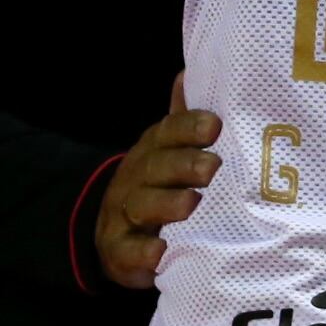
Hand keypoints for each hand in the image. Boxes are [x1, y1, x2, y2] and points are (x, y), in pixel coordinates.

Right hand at [96, 105, 221, 290]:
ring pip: (142, 206)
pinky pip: (128, 251)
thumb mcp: (168, 152)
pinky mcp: (119, 251)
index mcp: (153, 151)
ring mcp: (124, 214)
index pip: (167, 133)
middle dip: (184, 165)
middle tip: (212, 167)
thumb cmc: (157, 186)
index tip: (214, 126)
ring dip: (166, 204)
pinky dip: (142, 252)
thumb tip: (189, 74)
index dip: (188, 128)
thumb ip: (182, 121)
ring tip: (191, 204)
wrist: (111, 232)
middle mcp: (136, 178)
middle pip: (156, 167)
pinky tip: (160, 251)